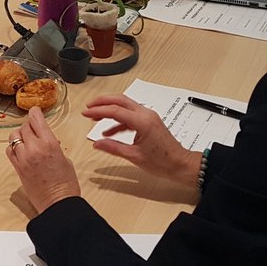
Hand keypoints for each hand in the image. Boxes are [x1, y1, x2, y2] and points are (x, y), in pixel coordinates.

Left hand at [5, 107, 80, 213]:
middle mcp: (34, 148)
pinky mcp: (17, 168)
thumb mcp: (65, 159)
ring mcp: (24, 158)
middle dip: (29, 126)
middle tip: (34, 130)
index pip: (36, 119)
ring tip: (26, 140)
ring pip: (14, 136)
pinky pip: (9, 150)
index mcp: (49, 143)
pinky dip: (13, 147)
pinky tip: (20, 150)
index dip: (35, 113)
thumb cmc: (66, 184)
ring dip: (20, 135)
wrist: (58, 203)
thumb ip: (54, 146)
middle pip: (24, 126)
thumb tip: (48, 141)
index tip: (35, 112)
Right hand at [83, 95, 200, 188]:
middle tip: (88, 107)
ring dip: (110, 109)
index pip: (115, 110)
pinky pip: (130, 115)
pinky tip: (109, 132)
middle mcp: (146, 114)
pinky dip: (118, 119)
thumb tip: (96, 144)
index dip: (98, 111)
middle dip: (102, 102)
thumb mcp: (134, 156)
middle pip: (120, 100)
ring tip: (95, 118)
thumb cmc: (162, 162)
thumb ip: (113, 148)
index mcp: (142, 121)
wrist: (181, 164)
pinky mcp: (149, 121)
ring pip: (125, 105)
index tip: (85, 113)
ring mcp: (149, 116)